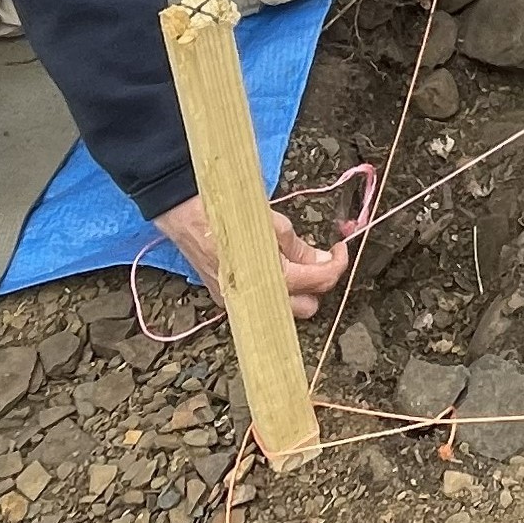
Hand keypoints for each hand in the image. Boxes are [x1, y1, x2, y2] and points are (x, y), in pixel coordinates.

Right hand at [150, 196, 351, 315]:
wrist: (183, 213)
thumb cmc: (228, 214)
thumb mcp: (273, 224)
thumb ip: (298, 247)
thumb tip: (322, 259)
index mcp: (274, 278)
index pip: (321, 280)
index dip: (338, 263)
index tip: (340, 248)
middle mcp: (256, 300)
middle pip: (307, 306)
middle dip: (318, 283)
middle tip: (319, 257)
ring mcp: (238, 304)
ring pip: (283, 309)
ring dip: (297, 289)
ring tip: (296, 260)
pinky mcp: (225, 300)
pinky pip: (260, 302)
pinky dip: (273, 289)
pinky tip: (272, 267)